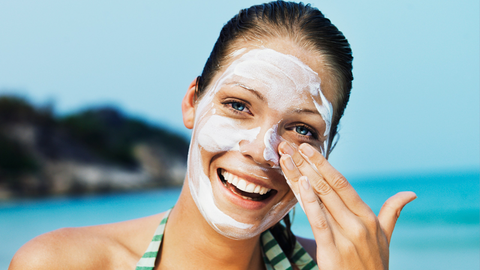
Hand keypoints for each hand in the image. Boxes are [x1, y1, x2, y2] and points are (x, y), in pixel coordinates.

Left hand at [278, 142, 415, 269]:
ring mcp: (346, 236)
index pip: (341, 183)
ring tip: (286, 157)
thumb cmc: (373, 264)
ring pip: (320, 198)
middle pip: (328, 186)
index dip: (323, 164)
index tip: (307, 148)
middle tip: (289, 144)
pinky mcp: (332, 251)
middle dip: (306, 164)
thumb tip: (410, 194)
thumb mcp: (385, 237)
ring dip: (301, 175)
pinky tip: (300, 183)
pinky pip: (319, 221)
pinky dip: (309, 201)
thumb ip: (392, 213)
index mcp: (367, 216)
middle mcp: (358, 222)